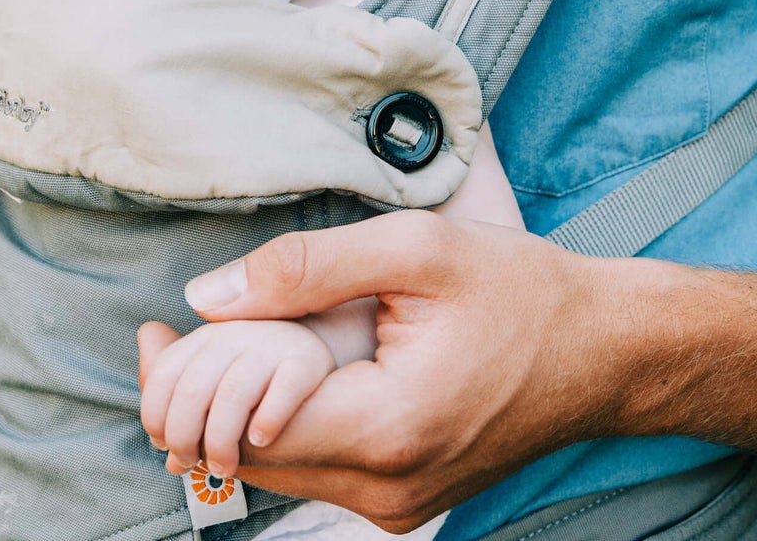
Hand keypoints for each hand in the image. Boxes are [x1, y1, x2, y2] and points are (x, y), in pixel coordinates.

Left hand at [138, 319, 335, 479]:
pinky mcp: (306, 360)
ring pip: (232, 396)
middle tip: (192, 465)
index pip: (163, 375)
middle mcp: (233, 336)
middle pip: (192, 391)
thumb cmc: (253, 381)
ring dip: (221, 443)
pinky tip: (260, 441)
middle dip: (184, 438)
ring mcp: (270, 345)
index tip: (163, 446)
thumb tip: (157, 438)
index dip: (156, 417)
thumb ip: (174, 397)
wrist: (311, 359)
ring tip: (224, 469)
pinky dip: (267, 422)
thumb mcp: (209, 379)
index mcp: (203, 339)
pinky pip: (283, 392)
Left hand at [139, 212, 634, 532]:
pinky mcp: (404, 500)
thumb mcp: (415, 250)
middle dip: (193, 402)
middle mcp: (388, 490)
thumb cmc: (520, 291)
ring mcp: (399, 506)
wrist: (607, 351)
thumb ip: (306, 269)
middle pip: (247, 460)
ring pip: (275, 472)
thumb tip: (207, 298)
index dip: (181, 384)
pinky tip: (265, 377)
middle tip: (160, 339)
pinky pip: (313, 472)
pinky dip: (276, 428)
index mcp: (389, 429)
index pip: (242, 428)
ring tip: (206, 348)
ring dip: (230, 416)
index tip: (149, 333)